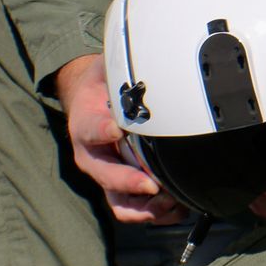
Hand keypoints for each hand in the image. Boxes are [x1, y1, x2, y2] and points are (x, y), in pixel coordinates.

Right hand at [54, 53, 185, 224]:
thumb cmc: (104, 87)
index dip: (102, 130)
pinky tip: (179, 207)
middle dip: (128, 181)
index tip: (116, 129)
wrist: (92, 102)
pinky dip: (159, 214)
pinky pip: (136, 211)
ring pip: (119, 204)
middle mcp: (93, 157)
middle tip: (151, 184)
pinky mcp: (122, 191)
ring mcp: (107, 177)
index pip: (90, 128)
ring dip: (146, 208)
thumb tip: (148, 51)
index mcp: (85, 125)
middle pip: (105, 176)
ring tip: (171, 202)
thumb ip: (122, 67)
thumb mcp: (107, 70)